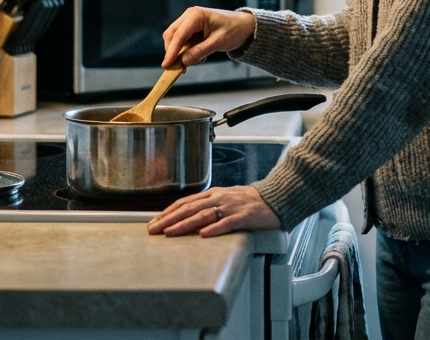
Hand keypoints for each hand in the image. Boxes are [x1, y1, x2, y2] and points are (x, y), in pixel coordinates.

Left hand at [146, 185, 280, 236]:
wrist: (275, 198)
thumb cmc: (250, 201)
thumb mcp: (226, 198)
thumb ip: (208, 205)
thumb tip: (188, 217)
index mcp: (214, 194)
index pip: (185, 202)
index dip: (168, 212)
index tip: (154, 222)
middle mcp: (219, 198)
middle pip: (190, 208)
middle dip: (170, 219)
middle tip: (154, 230)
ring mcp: (231, 207)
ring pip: (204, 215)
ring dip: (185, 224)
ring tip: (170, 233)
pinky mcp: (244, 217)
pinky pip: (228, 223)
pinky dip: (215, 229)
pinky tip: (204, 235)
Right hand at [162, 7, 256, 67]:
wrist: (244, 26)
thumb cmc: (234, 30)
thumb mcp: (218, 43)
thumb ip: (200, 51)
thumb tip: (183, 61)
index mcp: (196, 16)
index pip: (179, 35)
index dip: (171, 51)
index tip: (166, 65)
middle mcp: (189, 15)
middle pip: (172, 35)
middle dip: (173, 52)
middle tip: (179, 68)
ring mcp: (189, 20)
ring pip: (175, 38)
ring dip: (179, 52)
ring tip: (195, 60)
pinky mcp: (191, 27)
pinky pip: (182, 40)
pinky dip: (185, 50)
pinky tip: (197, 56)